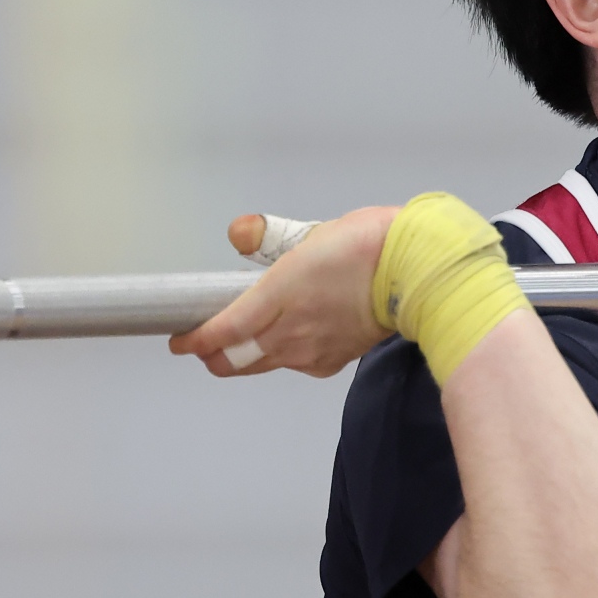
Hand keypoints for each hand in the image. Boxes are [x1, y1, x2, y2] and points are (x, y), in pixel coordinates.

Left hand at [168, 205, 398, 377]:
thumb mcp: (311, 232)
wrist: (416, 273)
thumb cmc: (368, 246)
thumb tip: (239, 233)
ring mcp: (311, 351)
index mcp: (278, 296)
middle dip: (213, 357)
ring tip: (241, 342)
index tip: (180, 340)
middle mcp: (289, 332)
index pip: (223, 332)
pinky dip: (281, 357)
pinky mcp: (334, 360)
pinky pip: (295, 366)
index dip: (195, 341)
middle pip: (236, 361)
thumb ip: (268, 237)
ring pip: (263, 365)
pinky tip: (286, 342)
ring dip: (245, 358)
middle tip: (204, 346)